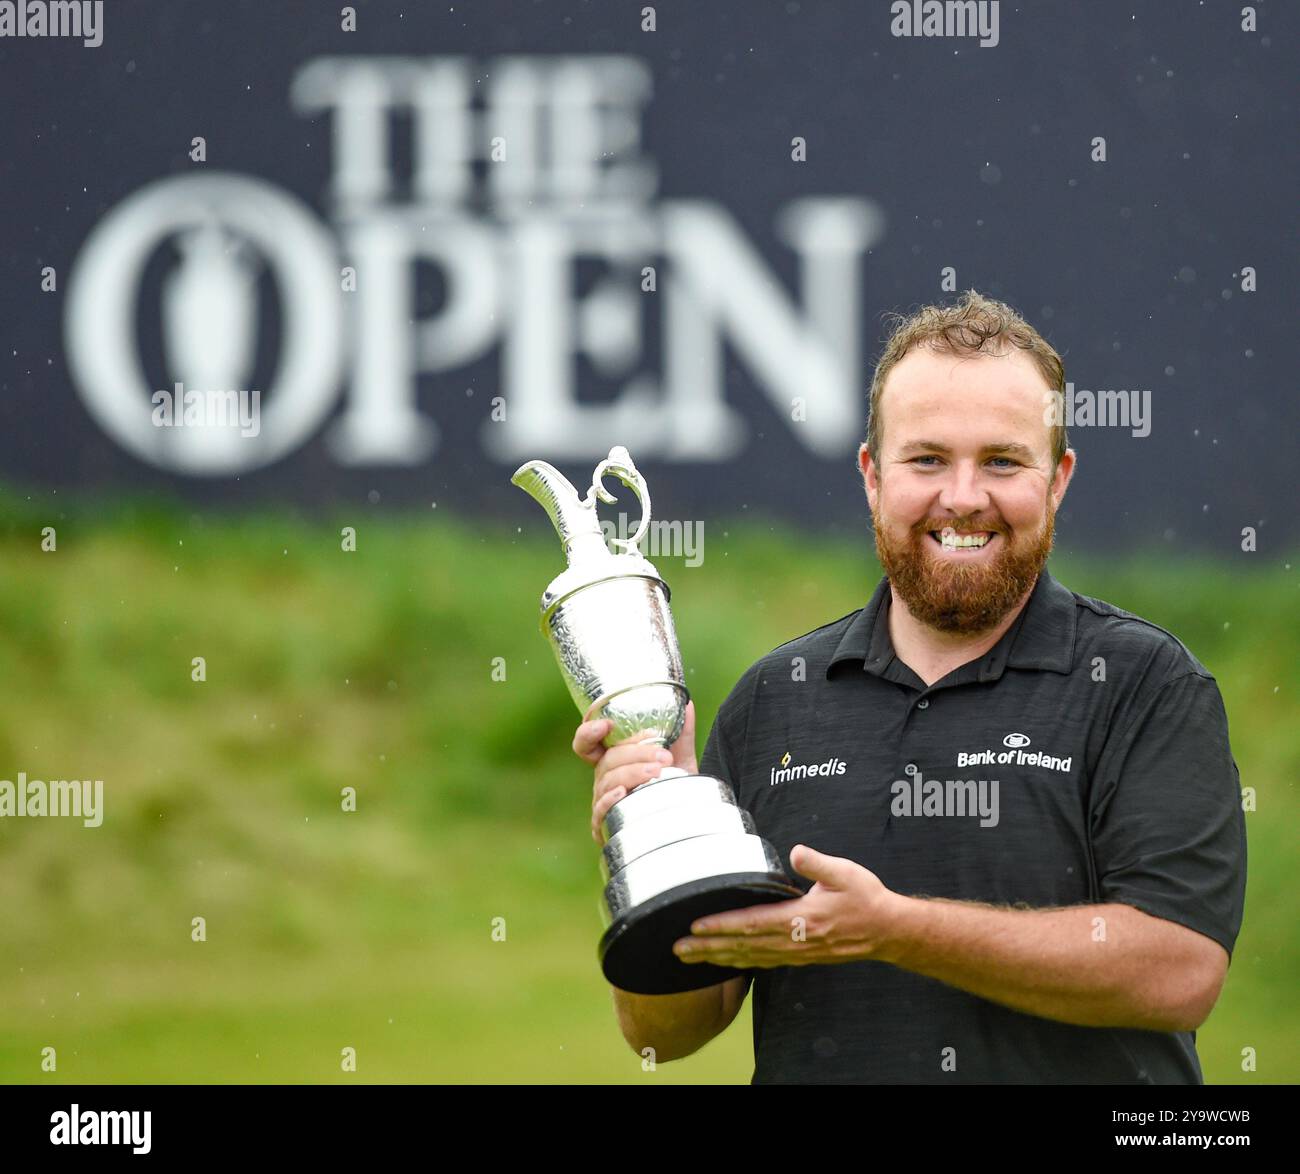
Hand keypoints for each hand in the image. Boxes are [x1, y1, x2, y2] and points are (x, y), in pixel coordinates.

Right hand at [573, 700, 697, 843]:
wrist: (684, 816)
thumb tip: (687, 705)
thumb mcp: (679, 756)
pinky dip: (610, 800)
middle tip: (663, 756)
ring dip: (632, 773)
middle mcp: (604, 776)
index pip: (588, 742)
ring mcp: (603, 799)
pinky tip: (623, 793)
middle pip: (609, 759)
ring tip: (657, 771)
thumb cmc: (673, 785)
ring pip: (609, 781)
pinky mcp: (606, 824)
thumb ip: (680, 732)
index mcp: (613, 757)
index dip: (589, 731)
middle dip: (636, 754)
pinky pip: (601, 811)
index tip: (607, 724)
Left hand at [672, 844, 903, 967]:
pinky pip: (763, 962)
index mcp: (801, 920)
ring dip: (718, 958)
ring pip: (750, 958)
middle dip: (708, 948)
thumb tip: (795, 851)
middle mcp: (794, 941)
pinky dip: (739, 962)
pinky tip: (723, 961)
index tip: (696, 926)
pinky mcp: (800, 957)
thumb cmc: (865, 898)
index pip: (753, 923)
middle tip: (677, 949)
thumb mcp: (845, 873)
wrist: (887, 931)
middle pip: (744, 946)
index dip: (723, 926)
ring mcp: (796, 953)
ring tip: (690, 958)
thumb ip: (818, 863)